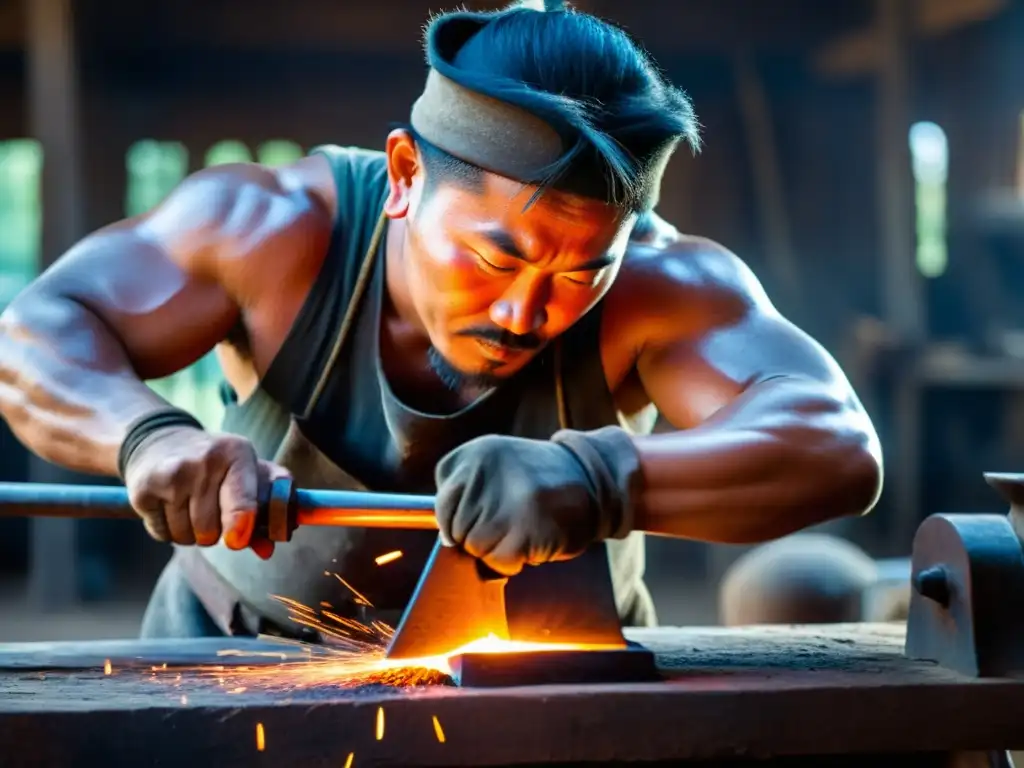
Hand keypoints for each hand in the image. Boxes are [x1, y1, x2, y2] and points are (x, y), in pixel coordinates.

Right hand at [123, 427, 288, 559]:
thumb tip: (267, 550)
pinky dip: (168, 531)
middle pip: (211, 529)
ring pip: (187, 536)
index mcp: (237, 453)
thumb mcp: (247, 472)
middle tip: (212, 511)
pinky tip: (170, 507)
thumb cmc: (217, 464)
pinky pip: (163, 534)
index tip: (237, 540)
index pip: (241, 499)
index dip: (241, 524)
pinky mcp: (144, 490)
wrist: (160, 441)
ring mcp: (172, 475)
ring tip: (190, 506)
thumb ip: (266, 509)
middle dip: (215, 533)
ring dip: (192, 534)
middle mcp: (204, 461)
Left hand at [434, 428, 642, 575]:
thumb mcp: (497, 465)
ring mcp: (504, 500)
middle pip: (456, 529)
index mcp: (474, 454)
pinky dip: (513, 560)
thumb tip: (446, 538)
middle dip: (479, 535)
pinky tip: (532, 539)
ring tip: (522, 528)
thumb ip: (466, 492)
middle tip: (510, 520)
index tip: (482, 516)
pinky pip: (499, 561)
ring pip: (475, 547)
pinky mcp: (523, 529)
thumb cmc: (539, 480)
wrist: (592, 478)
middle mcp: (484, 472)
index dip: (460, 520)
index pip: (442, 506)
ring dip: (497, 548)